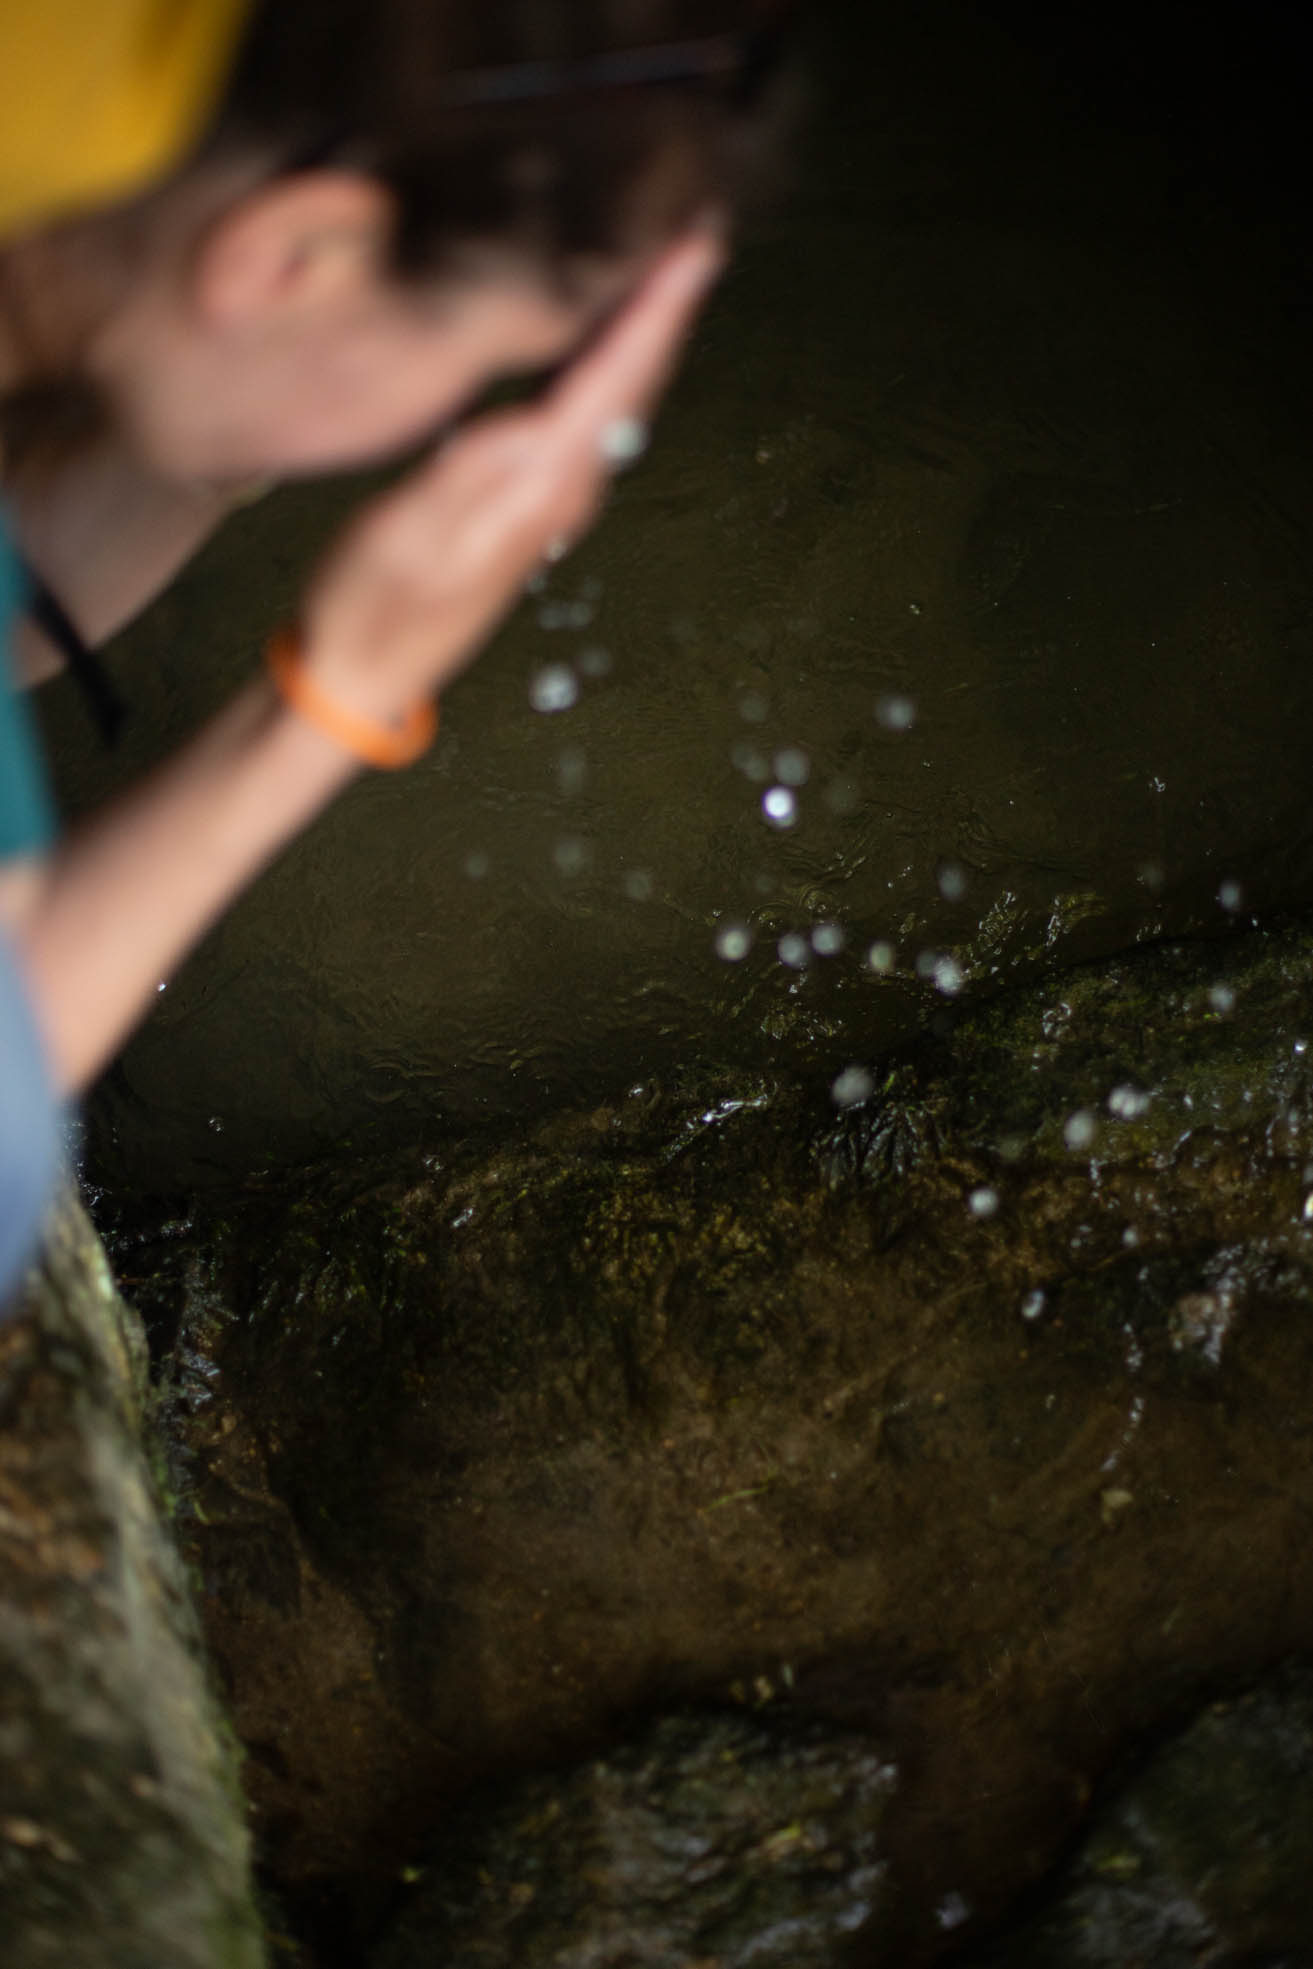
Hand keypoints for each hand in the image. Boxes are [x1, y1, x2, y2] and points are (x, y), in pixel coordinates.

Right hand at [296, 228, 724, 728]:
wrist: (366, 673)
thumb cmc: (370, 603)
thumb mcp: (406, 533)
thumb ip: (469, 476)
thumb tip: (531, 429)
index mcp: (539, 489)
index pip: (614, 382)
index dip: (657, 310)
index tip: (698, 247)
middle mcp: (563, 493)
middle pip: (635, 386)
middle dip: (669, 309)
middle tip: (702, 233)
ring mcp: (553, 502)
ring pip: (620, 403)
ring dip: (647, 336)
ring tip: (669, 270)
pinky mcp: (532, 504)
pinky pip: (590, 421)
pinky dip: (609, 369)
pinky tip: (603, 344)